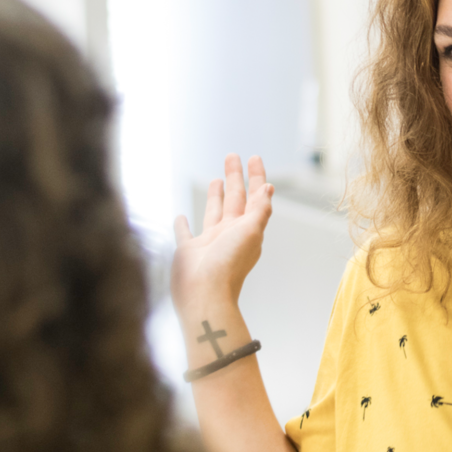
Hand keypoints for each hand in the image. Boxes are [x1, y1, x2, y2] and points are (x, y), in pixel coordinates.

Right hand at [171, 154, 273, 313]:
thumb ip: (259, 210)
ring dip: (215, 197)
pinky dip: (184, 225)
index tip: (254, 157)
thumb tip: (269, 189)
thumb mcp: (250, 232)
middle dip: (234, 178)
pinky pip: (186, 233)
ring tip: (216, 180)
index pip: (254, 197)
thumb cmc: (228, 265)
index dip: (256, 177)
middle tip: (231, 157)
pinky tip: (182, 216)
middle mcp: (229, 233)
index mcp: (247, 229)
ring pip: (213, 212)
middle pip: (234, 199)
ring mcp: (209, 242)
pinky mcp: (189, 251)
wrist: (204, 294)